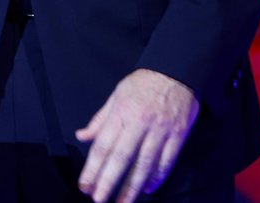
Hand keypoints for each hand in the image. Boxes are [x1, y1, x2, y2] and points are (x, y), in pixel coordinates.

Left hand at [75, 68, 198, 201]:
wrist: (176, 71)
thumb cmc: (143, 84)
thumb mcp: (116, 95)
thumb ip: (100, 119)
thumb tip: (81, 136)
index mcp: (121, 112)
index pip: (103, 145)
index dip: (93, 168)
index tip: (85, 185)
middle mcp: (140, 123)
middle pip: (122, 157)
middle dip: (109, 181)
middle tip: (99, 199)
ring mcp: (160, 130)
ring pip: (145, 164)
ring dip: (132, 187)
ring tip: (123, 202)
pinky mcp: (178, 135)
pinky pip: (167, 161)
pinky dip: (157, 177)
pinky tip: (147, 189)